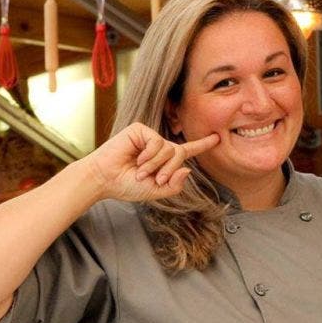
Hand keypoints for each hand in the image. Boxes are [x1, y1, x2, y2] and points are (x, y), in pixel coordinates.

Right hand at [82, 122, 218, 201]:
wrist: (105, 179)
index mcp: (162, 160)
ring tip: (140, 172)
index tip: (216, 138)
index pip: (186, 151)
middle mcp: (158, 147)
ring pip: (168, 149)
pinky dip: (150, 156)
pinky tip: (137, 160)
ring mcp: (149, 137)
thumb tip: (187, 169)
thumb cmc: (125, 185)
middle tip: (154, 180)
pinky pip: (157, 143)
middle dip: (169, 170)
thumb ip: (174, 186)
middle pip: (179, 154)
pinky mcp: (140, 130)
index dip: (202, 145)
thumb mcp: (154, 191)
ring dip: (156, 165)